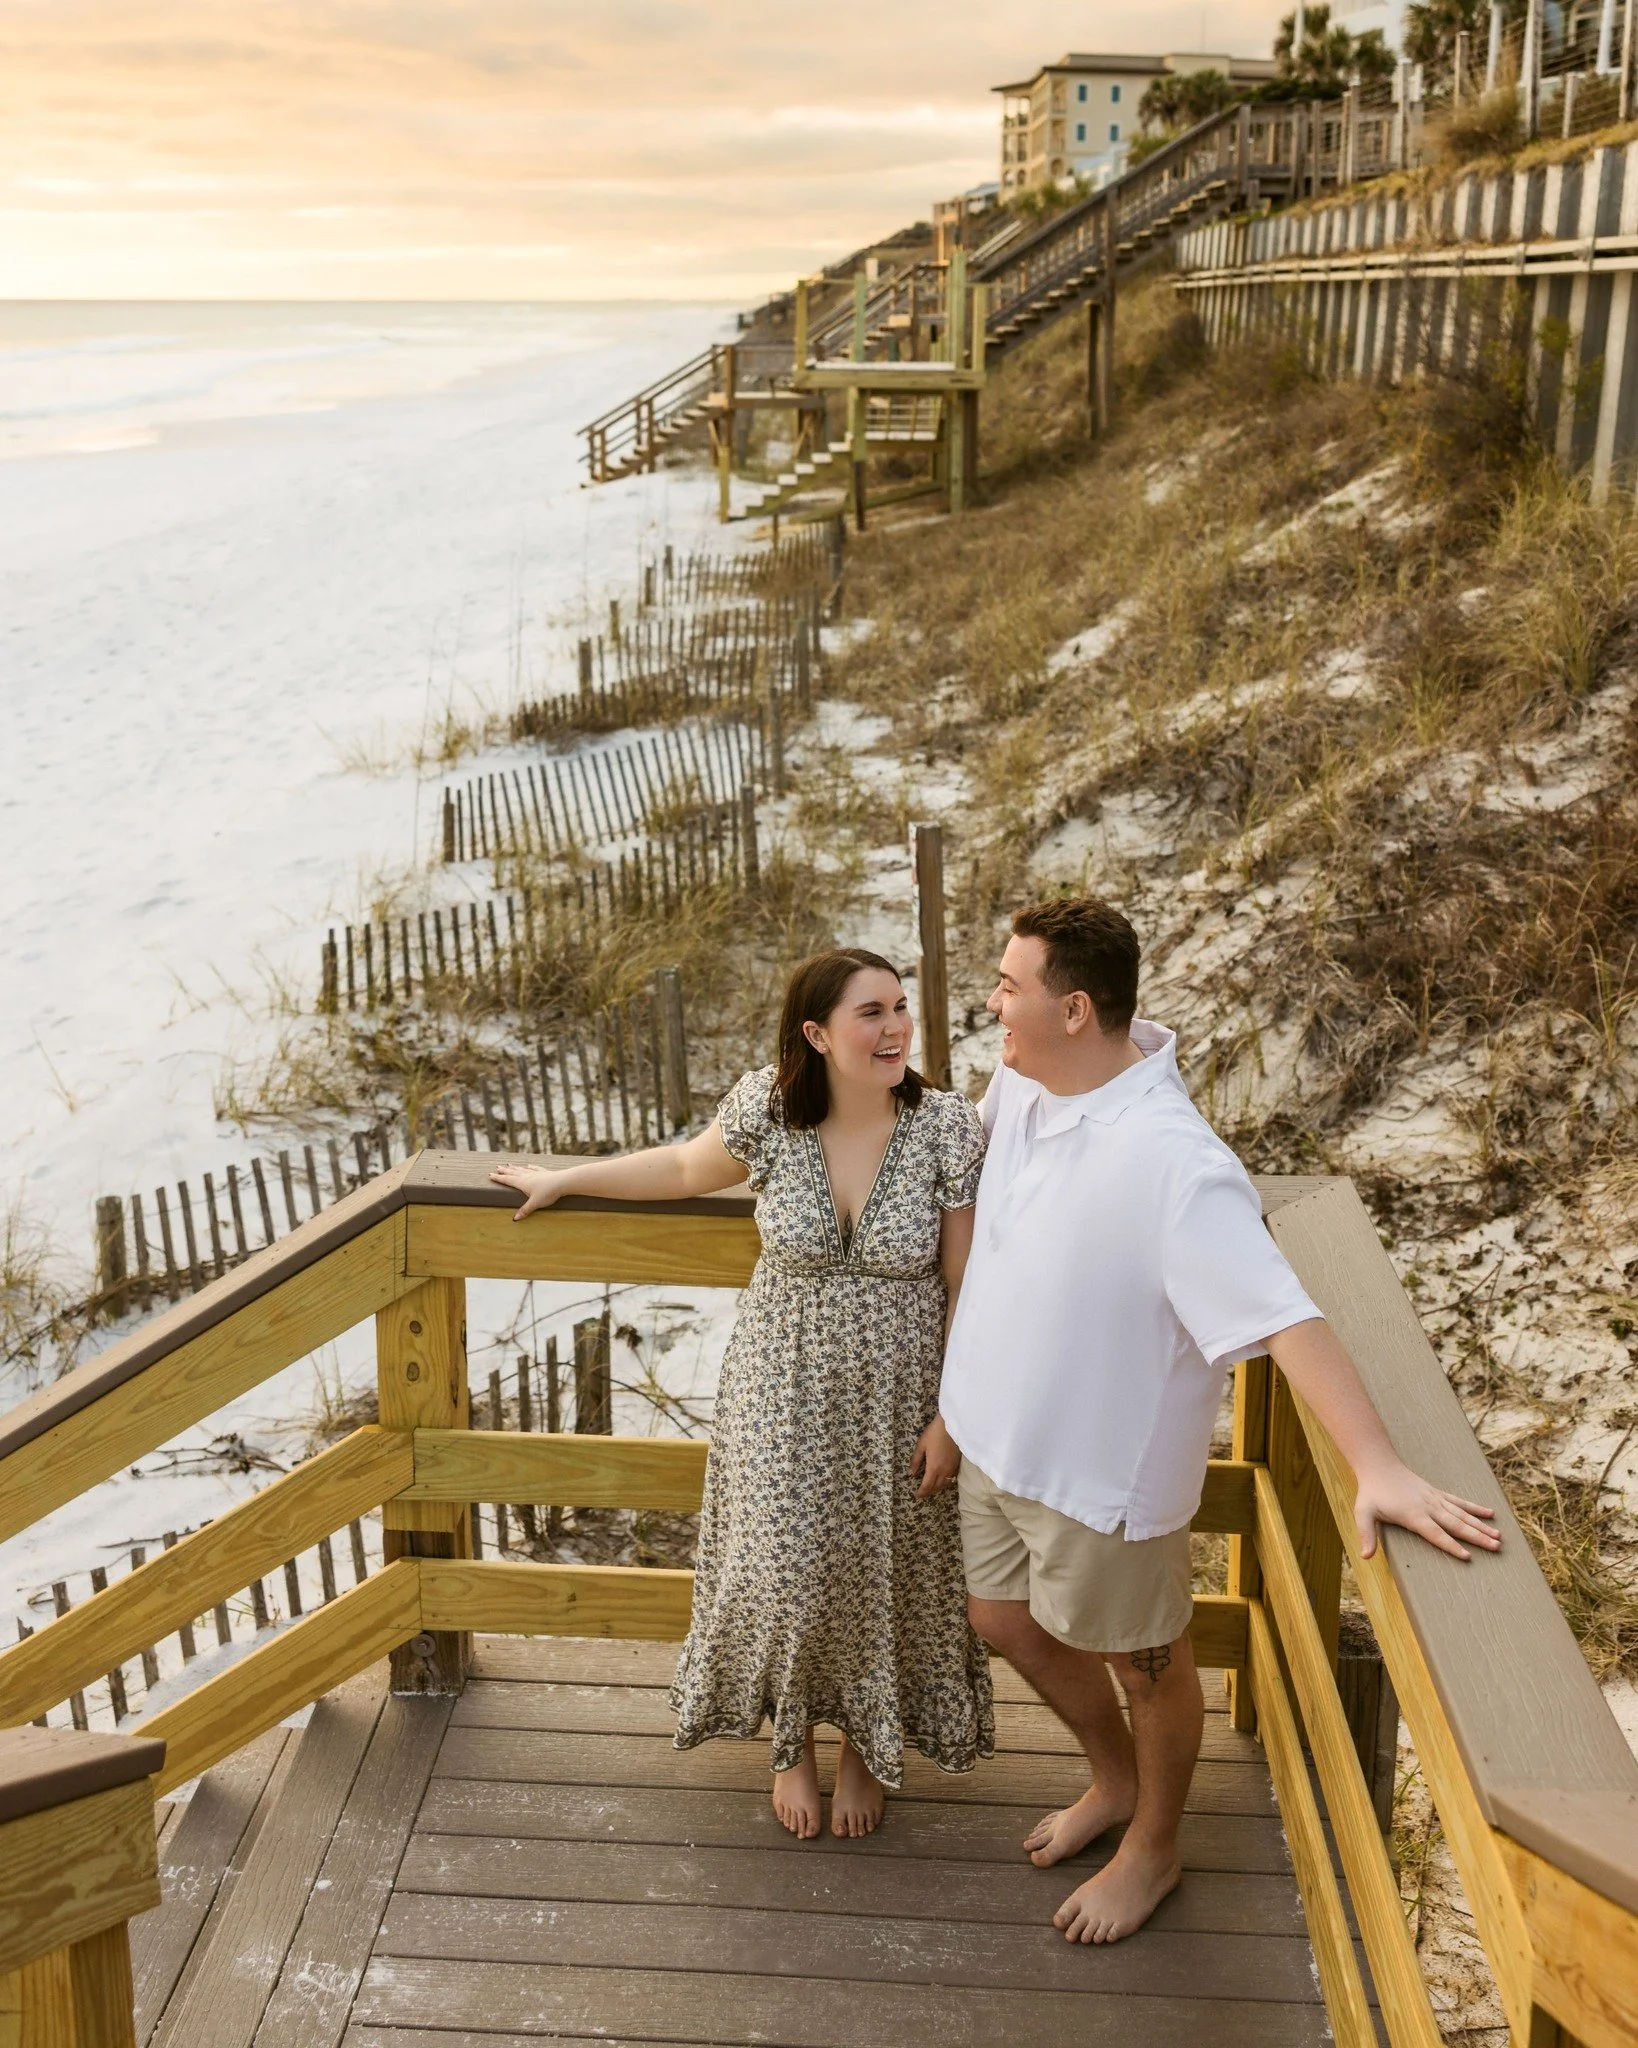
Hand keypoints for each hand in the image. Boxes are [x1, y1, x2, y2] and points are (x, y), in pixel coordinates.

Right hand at [489, 1163, 569, 1220]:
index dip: (499, 1178)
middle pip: (513, 1173)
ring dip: (515, 1168)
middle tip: (497, 1167)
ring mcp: (536, 1174)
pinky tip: (528, 1165)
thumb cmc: (548, 1193)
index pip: (508, 1180)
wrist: (563, 1182)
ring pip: (522, 1170)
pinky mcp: (544, 1173)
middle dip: (505, 1171)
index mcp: (523, 1183)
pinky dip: (530, 1167)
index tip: (490, 1175)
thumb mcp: (535, 1203)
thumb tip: (515, 1219)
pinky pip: (535, 1169)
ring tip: (509, 1164)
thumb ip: (525, 1210)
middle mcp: (527, 1176)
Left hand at [911, 1415, 961, 1499]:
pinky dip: (945, 1482)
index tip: (916, 1496)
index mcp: (933, 1468)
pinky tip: (942, 1480)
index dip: (921, 1493)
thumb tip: (910, 1474)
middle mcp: (944, 1471)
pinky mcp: (957, 1464)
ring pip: (945, 1484)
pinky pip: (951, 1478)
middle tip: (922, 1494)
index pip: (927, 1486)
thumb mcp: (921, 1446)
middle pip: (936, 1487)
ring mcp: (952, 1468)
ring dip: (937, 1488)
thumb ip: (916, 1461)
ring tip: (930, 1489)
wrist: (952, 1425)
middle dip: (929, 1492)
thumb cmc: (934, 1433)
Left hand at [1354, 1460, 1499, 1561]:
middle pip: (1456, 1525)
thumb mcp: (1363, 1513)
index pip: (1435, 1534)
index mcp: (1413, 1515)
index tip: (1468, 1556)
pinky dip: (1474, 1508)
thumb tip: (1365, 1557)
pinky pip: (1459, 1501)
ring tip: (1498, 1536)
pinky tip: (1490, 1513)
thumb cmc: (1371, 1492)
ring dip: (1481, 1526)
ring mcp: (1435, 1499)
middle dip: (1477, 1537)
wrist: (1379, 1465)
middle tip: (1496, 1548)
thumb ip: (1366, 1535)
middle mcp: (1429, 1507)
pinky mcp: (1437, 1493)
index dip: (1450, 1545)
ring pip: (1462, 1514)